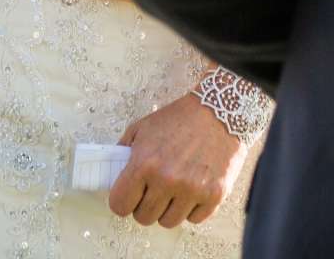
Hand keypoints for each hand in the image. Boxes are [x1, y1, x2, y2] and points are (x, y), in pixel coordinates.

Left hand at [107, 92, 244, 228]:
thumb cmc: (180, 119)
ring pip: (168, 222)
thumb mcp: (142, 128)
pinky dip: (191, 208)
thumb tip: (113, 177)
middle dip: (145, 205)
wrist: (219, 111)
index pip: (120, 205)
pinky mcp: (214, 195)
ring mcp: (192, 189)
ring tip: (174, 188)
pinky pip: (194, 219)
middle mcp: (167, 179)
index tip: (129, 196)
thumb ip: (123, 153)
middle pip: (144, 217)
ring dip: (168, 209)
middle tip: (153, 189)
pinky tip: (192, 189)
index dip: (123, 201)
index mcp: (144, 163)